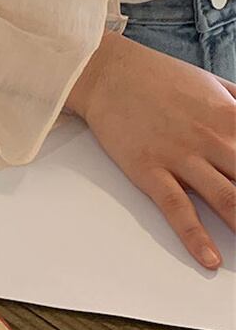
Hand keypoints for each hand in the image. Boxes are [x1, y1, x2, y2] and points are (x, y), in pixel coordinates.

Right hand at [65, 30, 235, 268]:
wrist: (106, 72)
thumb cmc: (158, 76)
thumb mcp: (210, 81)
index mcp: (228, 116)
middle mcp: (210, 138)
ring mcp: (179, 156)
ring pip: (226, 199)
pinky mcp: (150, 170)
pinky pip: (177, 208)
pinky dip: (194, 236)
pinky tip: (209, 257)